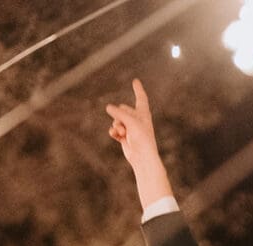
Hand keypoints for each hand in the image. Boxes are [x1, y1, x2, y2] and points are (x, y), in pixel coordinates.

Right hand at [106, 79, 171, 207]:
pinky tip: (116, 136)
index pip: (141, 98)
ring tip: (123, 133)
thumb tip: (108, 107)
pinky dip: (114, 132)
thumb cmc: (142, 139)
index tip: (135, 80)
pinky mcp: (124, 136)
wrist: (142, 157)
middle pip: (122, 109)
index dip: (138, 89)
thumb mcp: (131, 121)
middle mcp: (137, 119)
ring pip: (116, 120)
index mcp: (144, 113)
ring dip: (117, 126)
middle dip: (120, 116)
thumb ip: (119, 112)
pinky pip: (114, 129)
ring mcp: (130, 128)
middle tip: (127, 126)